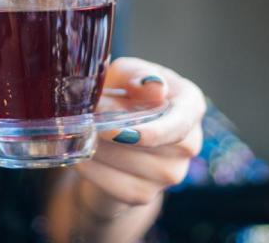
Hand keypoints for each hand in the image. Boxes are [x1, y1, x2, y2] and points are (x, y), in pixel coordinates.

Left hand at [74, 57, 206, 211]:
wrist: (112, 137)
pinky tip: (79, 156)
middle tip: (82, 120)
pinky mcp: (146, 194)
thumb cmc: (124, 94)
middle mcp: (189, 143)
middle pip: (150, 146)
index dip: (154, 132)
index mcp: (191, 105)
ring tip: (78, 132)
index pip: (181, 124)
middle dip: (111, 132)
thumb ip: (136, 75)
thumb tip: (153, 87)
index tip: (122, 132)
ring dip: (97, 149)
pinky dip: (92, 170)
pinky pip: (116, 185)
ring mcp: (171, 174)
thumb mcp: (125, 76)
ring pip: (129, 165)